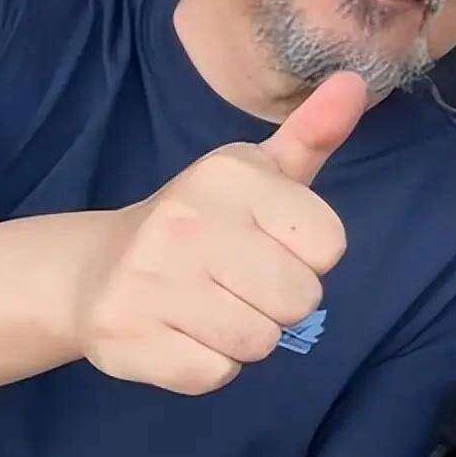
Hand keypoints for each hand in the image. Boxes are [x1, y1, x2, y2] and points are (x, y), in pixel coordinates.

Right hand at [73, 71, 367, 394]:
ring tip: (209, 305)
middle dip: (279, 301)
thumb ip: (312, 133)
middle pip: (300, 300)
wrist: (98, 268)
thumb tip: (357, 82)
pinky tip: (181, 331)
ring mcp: (153, 279)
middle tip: (237, 280)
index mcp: (228, 174)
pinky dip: (208, 364)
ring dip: (244, 335)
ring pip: (261, 343)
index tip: (269, 242)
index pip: (329, 244)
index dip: (307, 254)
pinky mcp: (131, 336)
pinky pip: (215, 374)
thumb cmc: (202, 220)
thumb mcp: (257, 172)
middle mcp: (188, 220)